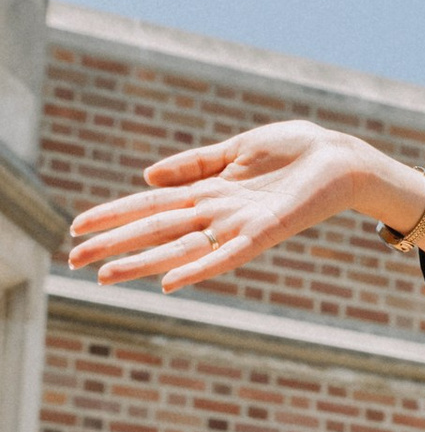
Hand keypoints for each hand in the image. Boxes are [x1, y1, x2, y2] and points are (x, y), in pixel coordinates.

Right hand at [66, 120, 424, 292]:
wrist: (343, 157)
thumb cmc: (296, 151)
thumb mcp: (236, 149)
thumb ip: (195, 164)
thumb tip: (148, 177)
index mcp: (209, 192)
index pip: (150, 206)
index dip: (112, 215)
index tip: (77, 227)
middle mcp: (218, 213)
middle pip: (156, 231)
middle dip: (115, 245)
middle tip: (75, 262)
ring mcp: (240, 225)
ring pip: (182, 248)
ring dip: (144, 263)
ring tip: (108, 277)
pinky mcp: (267, 231)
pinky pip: (229, 256)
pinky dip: (200, 268)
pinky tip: (172, 282)